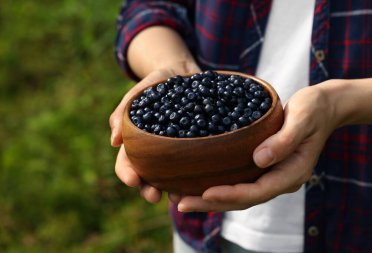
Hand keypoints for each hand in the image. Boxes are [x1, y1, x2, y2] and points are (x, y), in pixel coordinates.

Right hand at [110, 63, 200, 202]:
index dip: (127, 174)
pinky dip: (196, 176)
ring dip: (172, 190)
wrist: (183, 73)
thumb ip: (123, 112)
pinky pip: (195, 164)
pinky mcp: (197, 147)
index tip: (132, 180)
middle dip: (148, 189)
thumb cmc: (156, 83)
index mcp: (138, 143)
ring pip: (172, 177)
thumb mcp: (138, 93)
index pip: (126, 163)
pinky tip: (200, 182)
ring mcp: (177, 151)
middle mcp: (156, 152)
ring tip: (179, 197)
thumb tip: (114, 141)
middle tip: (153, 196)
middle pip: (148, 177)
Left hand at [173, 82, 337, 211]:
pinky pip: (239, 182)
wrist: (323, 108)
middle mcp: (280, 179)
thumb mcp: (303, 119)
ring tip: (181, 198)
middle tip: (181, 203)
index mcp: (292, 173)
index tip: (205, 193)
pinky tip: (198, 182)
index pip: (258, 191)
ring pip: (239, 194)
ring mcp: (272, 175)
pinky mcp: (264, 167)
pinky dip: (219, 185)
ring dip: (210, 198)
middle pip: (243, 199)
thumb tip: (259, 159)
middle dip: (211, 203)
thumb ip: (284, 140)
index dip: (231, 194)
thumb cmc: (314, 109)